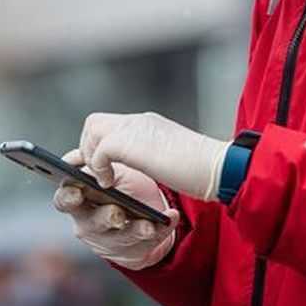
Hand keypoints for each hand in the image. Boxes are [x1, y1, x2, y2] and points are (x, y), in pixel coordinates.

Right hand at [52, 158, 179, 270]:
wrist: (145, 209)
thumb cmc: (121, 185)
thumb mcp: (110, 172)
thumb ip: (94, 163)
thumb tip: (76, 156)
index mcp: (78, 201)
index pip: (64, 200)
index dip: (68, 198)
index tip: (78, 191)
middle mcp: (88, 224)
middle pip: (93, 223)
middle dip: (106, 218)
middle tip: (117, 212)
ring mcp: (109, 242)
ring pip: (120, 238)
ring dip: (136, 229)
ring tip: (150, 223)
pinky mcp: (130, 253)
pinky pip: (146, 245)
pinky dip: (161, 231)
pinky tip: (169, 218)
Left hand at [78, 112, 229, 200]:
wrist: (217, 166)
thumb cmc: (200, 169)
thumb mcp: (167, 157)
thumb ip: (147, 154)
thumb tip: (130, 165)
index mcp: (147, 124)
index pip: (108, 123)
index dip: (96, 143)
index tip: (96, 165)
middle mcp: (138, 121)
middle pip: (94, 122)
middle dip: (88, 148)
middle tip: (99, 172)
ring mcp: (134, 129)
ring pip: (92, 131)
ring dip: (92, 157)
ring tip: (105, 179)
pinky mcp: (131, 143)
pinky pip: (100, 150)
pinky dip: (99, 168)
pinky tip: (110, 184)